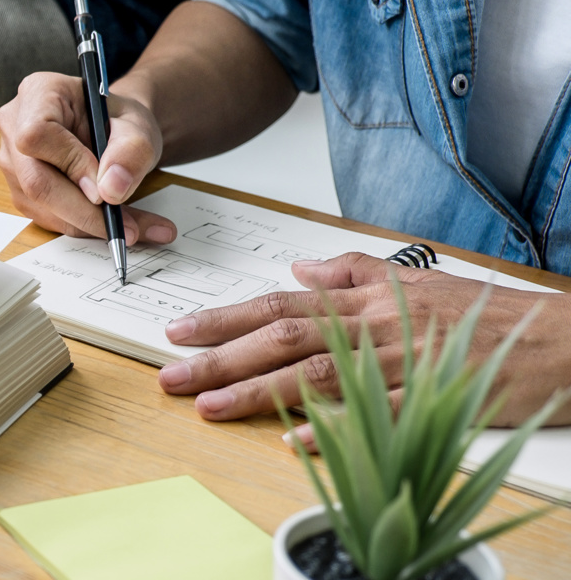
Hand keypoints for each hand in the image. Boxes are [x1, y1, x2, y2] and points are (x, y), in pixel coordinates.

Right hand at [0, 72, 176, 243]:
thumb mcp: (138, 126)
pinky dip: (84, 226)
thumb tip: (111, 191)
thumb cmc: (119, 120)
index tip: (106, 189)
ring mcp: (12, 162)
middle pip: (35, 180)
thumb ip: (131, 151)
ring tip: (135, 226)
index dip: (70, 165)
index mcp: (38, 93)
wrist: (113, 131)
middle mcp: (14, 127)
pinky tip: (114, 223)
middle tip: (129, 227)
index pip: (36, 136)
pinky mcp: (20, 190)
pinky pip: (47, 218)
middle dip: (84, 210)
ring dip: (89, 224)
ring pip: (41, 206)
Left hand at [156, 252, 570, 444]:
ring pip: (316, 374)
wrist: (555, 337)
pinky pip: (374, 413)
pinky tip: (293, 437)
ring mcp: (402, 362)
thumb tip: (298, 268)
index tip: (179, 332)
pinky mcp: (432, 397)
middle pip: (284, 338)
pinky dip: (333, 425)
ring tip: (210, 407)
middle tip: (171, 375)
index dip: (226, 319)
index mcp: (365, 299)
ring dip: (258, 392)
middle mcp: (374, 327)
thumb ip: (351, 271)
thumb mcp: (413, 278)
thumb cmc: (483, 313)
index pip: (280, 305)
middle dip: (222, 357)